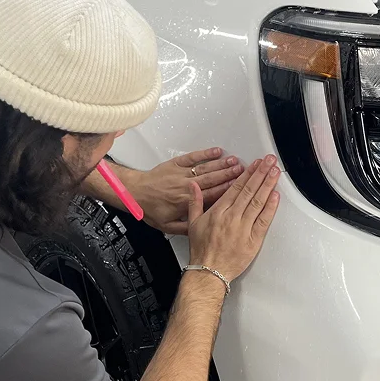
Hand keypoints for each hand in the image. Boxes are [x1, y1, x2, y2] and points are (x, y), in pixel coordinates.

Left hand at [127, 148, 243, 234]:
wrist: (134, 194)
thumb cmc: (150, 209)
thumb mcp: (168, 226)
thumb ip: (187, 228)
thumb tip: (203, 229)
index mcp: (185, 202)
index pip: (212, 196)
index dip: (227, 191)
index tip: (241, 188)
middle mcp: (185, 186)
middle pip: (212, 179)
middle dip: (230, 175)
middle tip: (244, 171)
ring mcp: (181, 174)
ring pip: (205, 168)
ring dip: (221, 164)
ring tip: (235, 161)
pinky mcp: (175, 164)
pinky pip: (193, 157)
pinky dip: (205, 154)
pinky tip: (216, 151)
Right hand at [186, 156, 280, 281]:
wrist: (208, 272)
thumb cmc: (201, 250)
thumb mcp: (193, 223)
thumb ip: (194, 202)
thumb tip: (193, 186)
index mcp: (219, 211)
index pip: (236, 187)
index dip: (248, 173)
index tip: (255, 163)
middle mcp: (232, 217)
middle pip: (249, 190)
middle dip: (261, 173)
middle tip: (270, 161)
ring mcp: (243, 228)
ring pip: (258, 202)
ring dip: (267, 185)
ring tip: (274, 172)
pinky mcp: (253, 240)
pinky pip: (263, 221)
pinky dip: (271, 208)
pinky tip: (276, 196)